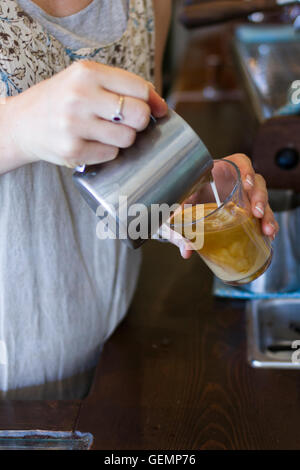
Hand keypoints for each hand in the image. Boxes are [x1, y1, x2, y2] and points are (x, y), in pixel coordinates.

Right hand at [7, 60, 167, 166]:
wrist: (23, 123)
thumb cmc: (63, 99)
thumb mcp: (87, 80)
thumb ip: (124, 87)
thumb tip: (162, 107)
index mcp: (87, 74)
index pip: (139, 88)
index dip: (151, 102)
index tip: (149, 109)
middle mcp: (80, 97)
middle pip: (139, 115)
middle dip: (139, 122)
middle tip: (126, 122)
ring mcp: (75, 126)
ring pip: (128, 138)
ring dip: (123, 139)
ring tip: (106, 132)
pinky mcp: (72, 151)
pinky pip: (111, 154)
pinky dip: (107, 151)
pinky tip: (92, 143)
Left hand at [170, 153, 278, 258]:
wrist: (183, 217)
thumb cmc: (183, 206)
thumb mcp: (180, 212)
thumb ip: (179, 227)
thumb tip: (186, 250)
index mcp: (219, 174)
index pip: (240, 163)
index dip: (247, 170)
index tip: (246, 183)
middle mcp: (236, 184)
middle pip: (256, 183)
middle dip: (260, 198)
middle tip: (257, 212)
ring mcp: (244, 199)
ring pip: (263, 201)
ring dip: (267, 215)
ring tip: (267, 229)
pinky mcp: (249, 213)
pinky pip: (264, 217)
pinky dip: (269, 225)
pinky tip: (270, 235)